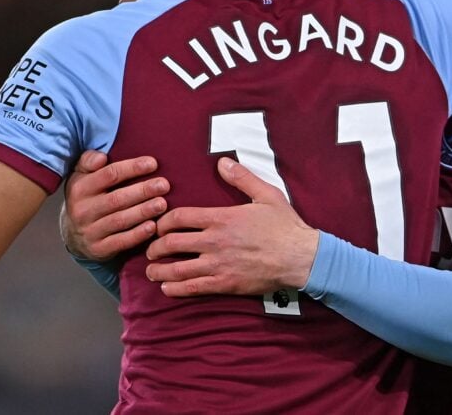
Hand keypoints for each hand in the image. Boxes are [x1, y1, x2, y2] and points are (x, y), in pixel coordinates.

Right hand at [60, 150, 169, 260]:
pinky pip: (120, 242)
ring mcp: (90, 231)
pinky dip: (138, 234)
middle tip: (164, 185)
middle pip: (117, 199)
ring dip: (143, 212)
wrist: (73, 234)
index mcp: (80, 188)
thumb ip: (89, 160)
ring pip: (120, 220)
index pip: (109, 175)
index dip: (132, 168)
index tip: (153, 164)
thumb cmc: (86, 197)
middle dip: (142, 191)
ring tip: (162, 204)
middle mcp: (82, 210)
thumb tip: (102, 157)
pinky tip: (153, 226)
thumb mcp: (81, 175)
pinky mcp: (98, 249)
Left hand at [146, 157, 319, 296]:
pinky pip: (192, 288)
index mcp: (221, 218)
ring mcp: (218, 265)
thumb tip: (222, 162)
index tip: (159, 226)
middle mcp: (214, 242)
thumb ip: (241, 178)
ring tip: (152, 271)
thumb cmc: (285, 226)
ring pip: (176, 269)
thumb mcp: (266, 194)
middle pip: (171, 243)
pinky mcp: (225, 284)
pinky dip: (175, 289)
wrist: (300, 257)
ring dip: (158, 271)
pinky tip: (167, 288)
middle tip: (150, 249)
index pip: (178, 218)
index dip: (162, 222)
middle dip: (154, 247)